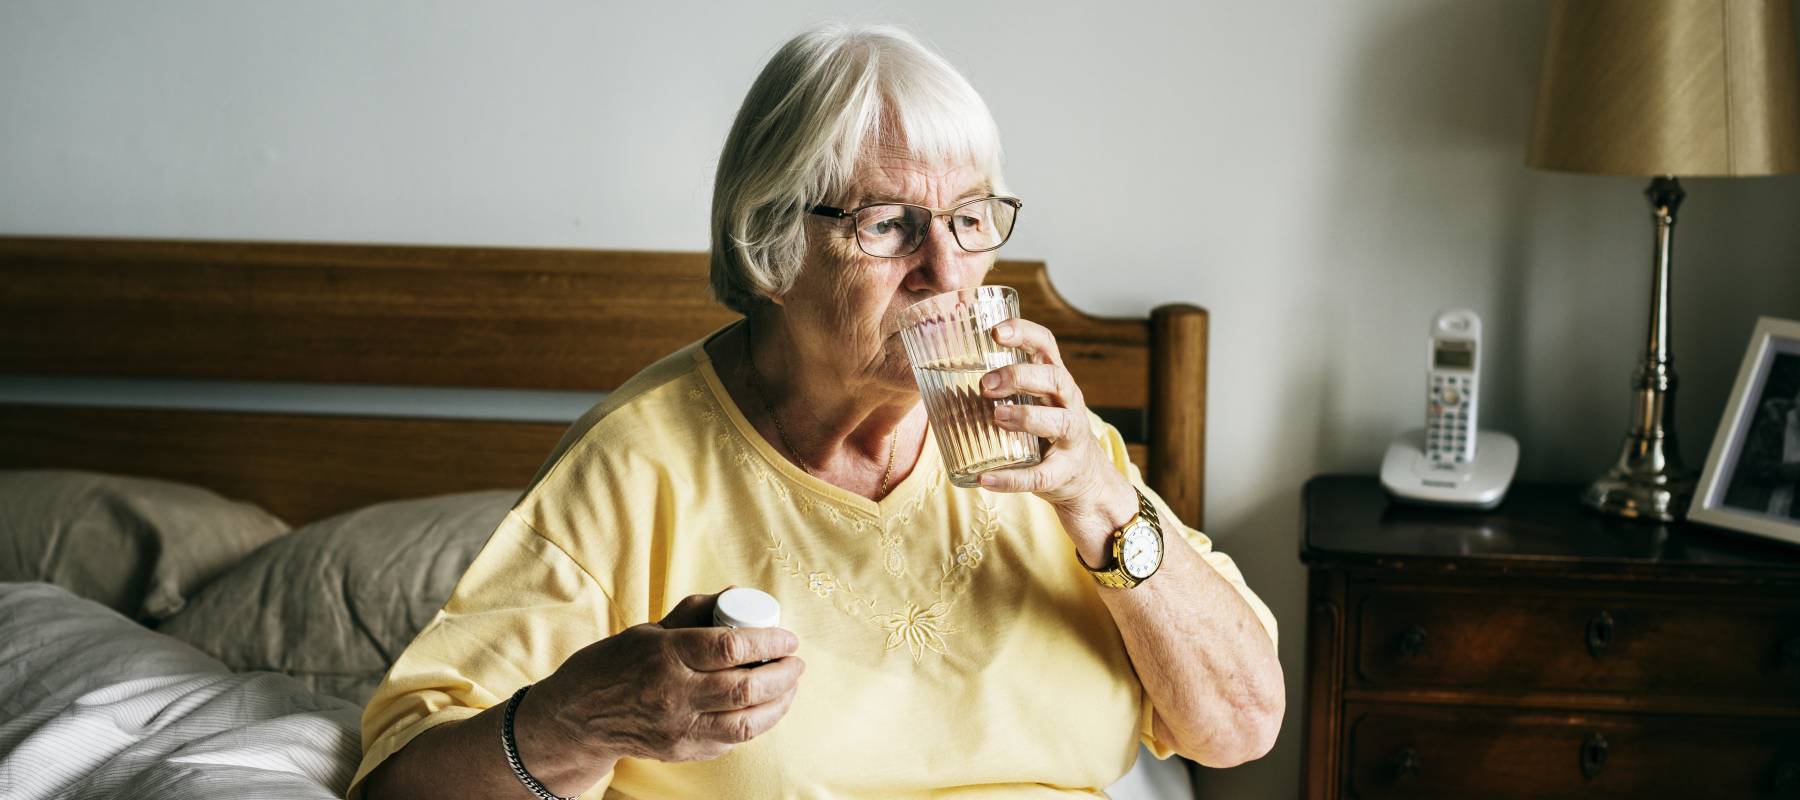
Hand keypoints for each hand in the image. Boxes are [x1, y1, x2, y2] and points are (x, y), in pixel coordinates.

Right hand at [518, 591, 803, 776]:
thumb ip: (695, 613)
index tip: (787, 638)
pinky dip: (755, 724)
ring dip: (779, 704)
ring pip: (746, 722)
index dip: (768, 641)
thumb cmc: (617, 665)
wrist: (580, 716)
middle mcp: (674, 693)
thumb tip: (737, 594)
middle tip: (796, 663)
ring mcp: (679, 727)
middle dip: (782, 674)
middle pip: (745, 687)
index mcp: (667, 654)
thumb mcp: (650, 630)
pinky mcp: (682, 751)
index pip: (730, 647)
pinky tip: (765, 710)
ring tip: (790, 687)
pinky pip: (731, 741)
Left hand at [977, 319, 1137, 555]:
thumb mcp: (1032, 400)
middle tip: (985, 386)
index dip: (1024, 333)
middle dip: (1020, 376)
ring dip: (1027, 416)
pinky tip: (986, 480)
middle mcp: (1069, 402)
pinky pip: (1041, 476)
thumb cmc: (1045, 429)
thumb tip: (935, 378)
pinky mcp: (1064, 471)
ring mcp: (1072, 437)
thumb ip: (998, 388)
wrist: (1083, 478)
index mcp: (1054, 380)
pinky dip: (1012, 479)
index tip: (996, 331)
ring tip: (997, 417)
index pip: (1045, 345)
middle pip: (1055, 378)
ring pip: (1059, 421)